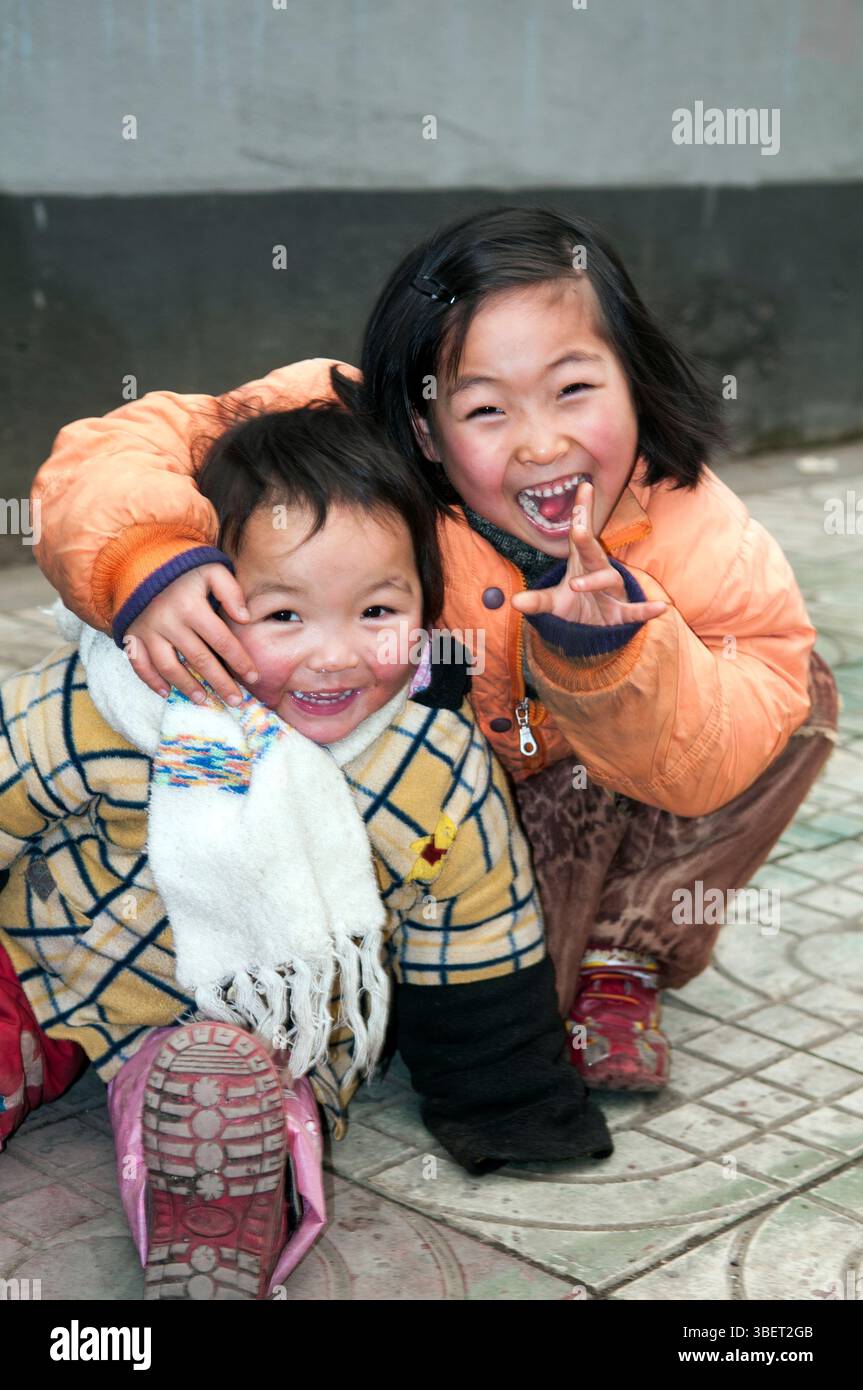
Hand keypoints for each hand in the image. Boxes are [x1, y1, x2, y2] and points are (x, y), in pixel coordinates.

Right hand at [124, 564, 256, 704]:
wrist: (139, 561)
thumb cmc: (184, 570)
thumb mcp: (211, 570)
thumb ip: (231, 590)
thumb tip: (245, 618)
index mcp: (191, 606)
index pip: (221, 640)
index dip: (239, 661)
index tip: (253, 678)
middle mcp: (168, 621)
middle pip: (199, 659)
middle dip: (220, 682)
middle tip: (236, 701)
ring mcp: (147, 630)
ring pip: (169, 667)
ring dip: (187, 687)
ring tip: (205, 700)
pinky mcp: (132, 635)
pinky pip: (139, 664)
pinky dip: (151, 681)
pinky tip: (166, 693)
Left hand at [510, 480, 667, 626]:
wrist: (595, 632)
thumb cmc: (577, 608)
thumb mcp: (553, 605)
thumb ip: (536, 601)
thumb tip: (515, 602)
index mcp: (582, 563)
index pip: (579, 536)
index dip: (582, 512)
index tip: (584, 486)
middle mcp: (599, 571)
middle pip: (593, 552)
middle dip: (586, 541)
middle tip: (577, 529)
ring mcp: (612, 591)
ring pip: (608, 579)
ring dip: (594, 581)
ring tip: (575, 585)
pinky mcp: (621, 612)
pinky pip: (634, 611)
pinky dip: (645, 610)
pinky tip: (660, 607)